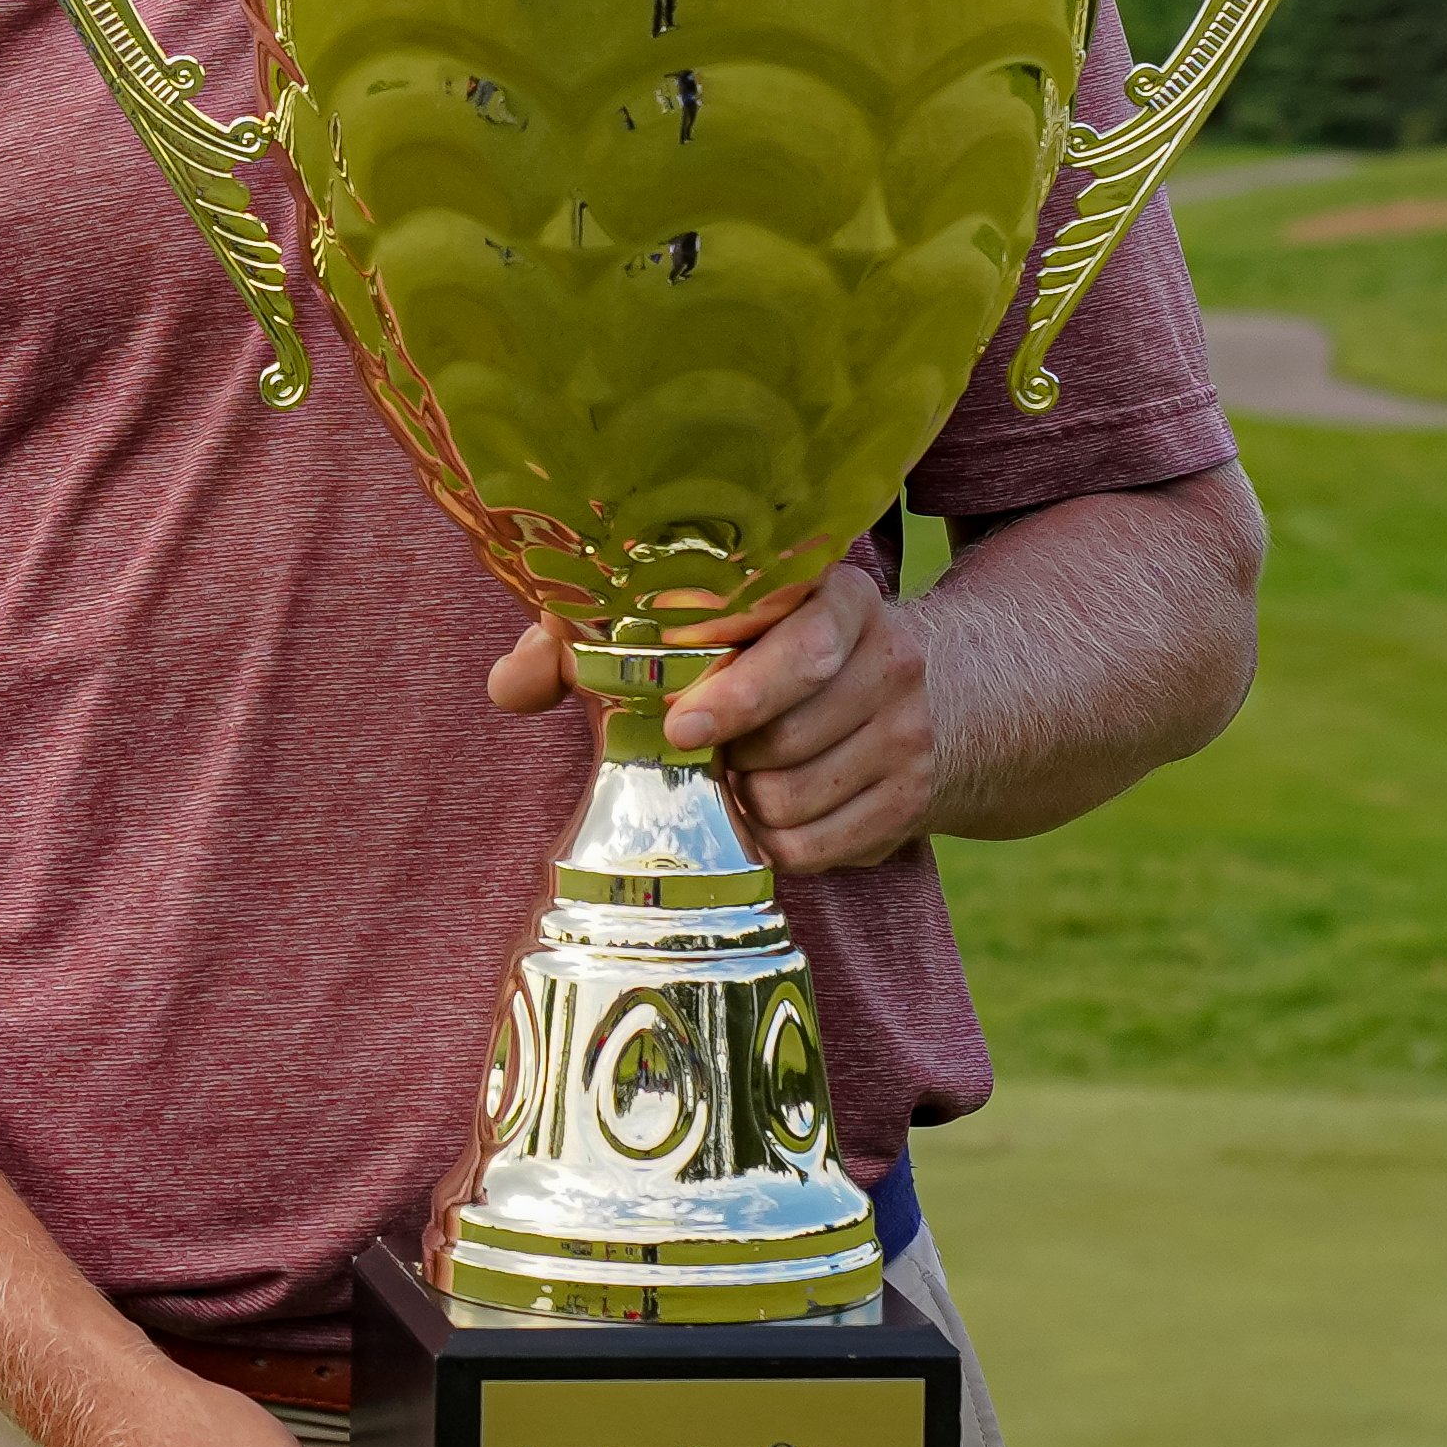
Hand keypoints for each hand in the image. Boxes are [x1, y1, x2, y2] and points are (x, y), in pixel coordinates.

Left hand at [486, 567, 937, 875]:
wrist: (938, 693)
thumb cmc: (775, 652)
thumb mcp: (707, 622)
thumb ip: (593, 643)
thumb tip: (508, 685)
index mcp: (837, 598)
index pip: (799, 650)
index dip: (738, 692)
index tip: (682, 727)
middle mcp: (889, 659)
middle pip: (786, 741)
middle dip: (732, 759)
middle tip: (704, 752)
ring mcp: (910, 733)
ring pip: (796, 799)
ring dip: (748, 803)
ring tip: (739, 776)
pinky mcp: (915, 800)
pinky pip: (822, 847)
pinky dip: (782, 843)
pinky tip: (772, 810)